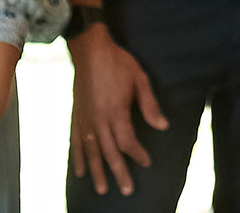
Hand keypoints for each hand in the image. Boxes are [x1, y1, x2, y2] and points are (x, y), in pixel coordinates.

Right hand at [70, 28, 169, 195]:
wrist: (89, 49)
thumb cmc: (118, 62)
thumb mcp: (140, 79)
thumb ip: (150, 105)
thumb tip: (163, 126)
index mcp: (115, 111)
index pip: (127, 141)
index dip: (137, 154)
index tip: (147, 162)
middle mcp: (98, 119)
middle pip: (109, 152)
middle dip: (119, 172)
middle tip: (127, 191)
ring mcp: (85, 119)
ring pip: (91, 152)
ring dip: (97, 172)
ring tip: (102, 190)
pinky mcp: (76, 116)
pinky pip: (76, 142)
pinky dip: (78, 158)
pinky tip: (81, 172)